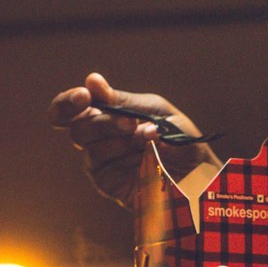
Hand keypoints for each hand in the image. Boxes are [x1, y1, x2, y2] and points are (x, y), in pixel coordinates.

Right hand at [49, 73, 220, 209]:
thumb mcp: (156, 111)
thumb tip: (92, 81)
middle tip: (130, 122)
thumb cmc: (178, 138)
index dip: (67, 103)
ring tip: (146, 137)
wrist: (200, 173)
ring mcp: (102, 164)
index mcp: (104, 116)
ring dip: (117, 139)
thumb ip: (123, 101)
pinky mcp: (109, 185)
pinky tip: (142, 154)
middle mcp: (98, 140)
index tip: (85, 96)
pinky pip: (101, 171)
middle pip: (77, 129)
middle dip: (102, 123)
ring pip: (88, 149)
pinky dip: (121, 159)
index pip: (67, 110)